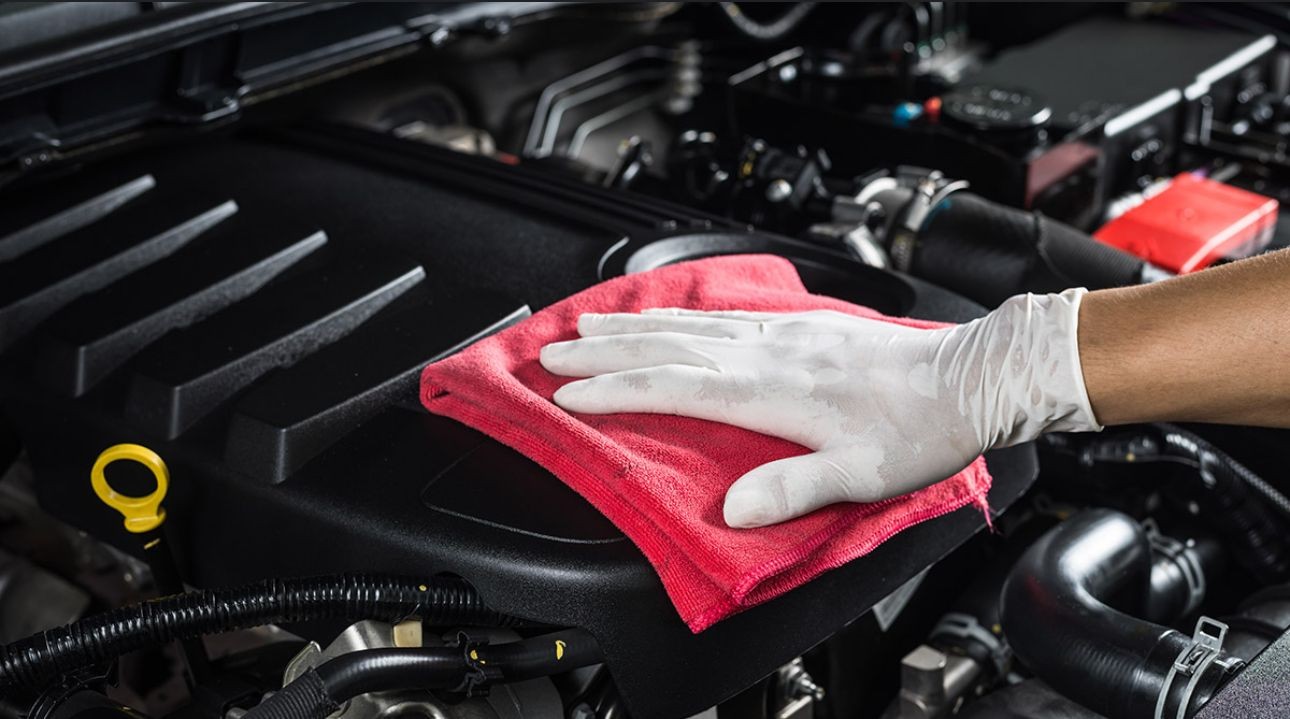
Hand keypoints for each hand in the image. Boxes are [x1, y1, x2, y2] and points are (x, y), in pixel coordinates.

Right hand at [539, 290, 1100, 527]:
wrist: (969, 378)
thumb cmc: (917, 431)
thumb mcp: (861, 475)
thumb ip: (794, 488)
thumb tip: (731, 509)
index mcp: (773, 390)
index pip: (675, 386)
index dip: (616, 390)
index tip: (568, 392)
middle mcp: (769, 352)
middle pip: (669, 346)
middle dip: (604, 350)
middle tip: (552, 350)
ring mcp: (782, 333)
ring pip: (690, 323)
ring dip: (634, 324)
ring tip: (588, 321)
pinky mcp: (800, 325)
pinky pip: (723, 312)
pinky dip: (681, 311)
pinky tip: (669, 313)